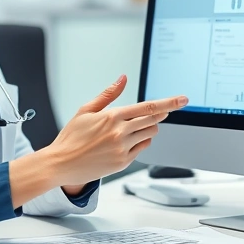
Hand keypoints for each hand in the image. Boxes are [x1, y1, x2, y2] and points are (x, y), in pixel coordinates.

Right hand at [45, 75, 187, 188]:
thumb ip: (108, 94)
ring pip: (150, 134)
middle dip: (157, 115)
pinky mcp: (123, 163)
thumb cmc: (71, 137)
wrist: (61, 164)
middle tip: (157, 112)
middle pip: (153, 120)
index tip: (183, 100)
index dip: (169, 103)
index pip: (148, 107)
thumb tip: (123, 79)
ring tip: (130, 129)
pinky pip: (142, 148)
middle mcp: (120, 133)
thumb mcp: (86, 110)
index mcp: (112, 116)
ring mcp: (123, 149)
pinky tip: (125, 141)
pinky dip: (139, 142)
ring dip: (147, 128)